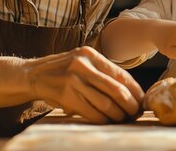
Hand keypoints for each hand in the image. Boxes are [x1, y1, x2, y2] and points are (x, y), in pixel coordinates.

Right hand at [26, 46, 143, 123]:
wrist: (33, 74)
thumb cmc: (64, 69)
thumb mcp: (82, 61)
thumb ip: (102, 71)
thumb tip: (130, 90)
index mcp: (90, 54)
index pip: (120, 74)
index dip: (135, 89)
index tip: (142, 99)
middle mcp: (82, 65)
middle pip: (116, 90)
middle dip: (130, 104)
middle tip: (137, 112)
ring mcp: (73, 81)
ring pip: (105, 103)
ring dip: (118, 114)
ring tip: (124, 119)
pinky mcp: (66, 96)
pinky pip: (91, 112)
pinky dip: (103, 119)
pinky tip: (108, 121)